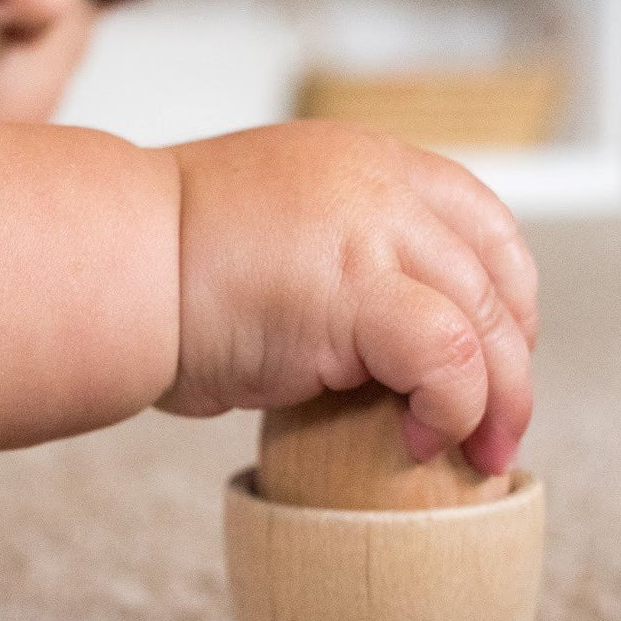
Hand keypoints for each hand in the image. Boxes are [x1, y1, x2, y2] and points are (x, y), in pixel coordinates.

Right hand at [162, 121, 538, 474]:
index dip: (506, 303)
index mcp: (367, 164)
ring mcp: (373, 229)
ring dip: (496, 401)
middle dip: (513, 366)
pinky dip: (451, 408)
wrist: (106, 269)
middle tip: (502, 435)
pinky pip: (447, 357)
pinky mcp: (359, 288)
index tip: (496, 365)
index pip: (482, 225)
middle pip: (496, 277)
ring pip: (484, 321)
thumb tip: (385, 348)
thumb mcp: (278, 245)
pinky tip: (418, 441)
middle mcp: (381, 184)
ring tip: (476, 456)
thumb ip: (342, 269)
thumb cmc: (165, 274)